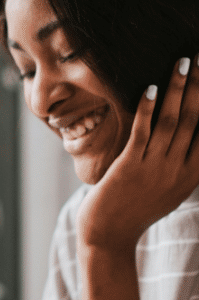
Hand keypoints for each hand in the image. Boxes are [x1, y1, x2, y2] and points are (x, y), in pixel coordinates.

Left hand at [77, 55, 198, 251]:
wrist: (109, 236)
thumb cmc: (134, 210)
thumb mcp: (168, 191)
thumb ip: (181, 166)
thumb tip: (191, 141)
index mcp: (192, 176)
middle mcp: (178, 170)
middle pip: (196, 119)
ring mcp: (155, 169)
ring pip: (172, 122)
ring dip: (178, 88)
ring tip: (183, 62)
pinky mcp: (129, 167)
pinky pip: (142, 133)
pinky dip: (149, 109)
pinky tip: (151, 89)